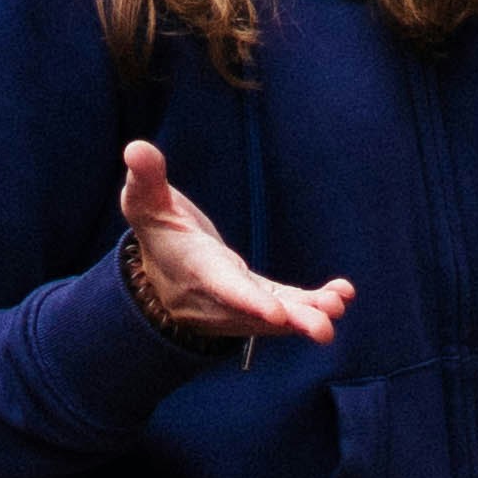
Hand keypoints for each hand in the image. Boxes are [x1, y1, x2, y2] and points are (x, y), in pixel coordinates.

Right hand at [113, 141, 353, 347]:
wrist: (156, 275)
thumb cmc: (157, 232)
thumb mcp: (145, 203)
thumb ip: (146, 178)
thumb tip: (136, 148)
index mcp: (195, 270)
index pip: (223, 288)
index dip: (248, 301)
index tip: (274, 313)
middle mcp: (218, 296)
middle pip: (256, 312)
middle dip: (291, 320)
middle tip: (324, 328)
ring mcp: (239, 304)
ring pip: (275, 315)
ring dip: (307, 313)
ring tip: (337, 305)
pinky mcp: (256, 301)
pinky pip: (285, 307)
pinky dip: (311, 304)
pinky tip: (342, 296)